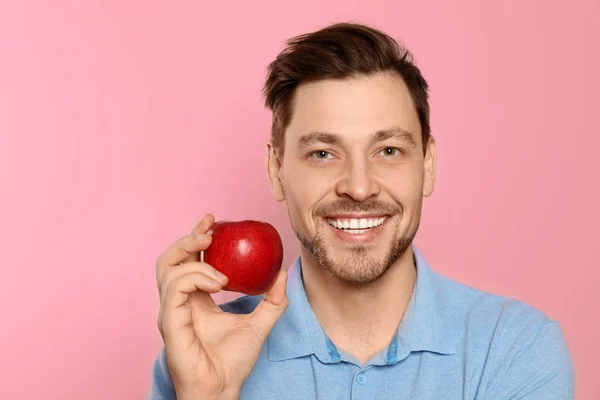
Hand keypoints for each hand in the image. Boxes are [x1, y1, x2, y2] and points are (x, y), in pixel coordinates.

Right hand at [155, 214, 288, 398]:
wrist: (223, 388)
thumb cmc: (233, 361)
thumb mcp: (260, 323)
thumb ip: (272, 299)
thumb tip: (283, 273)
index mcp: (194, 299)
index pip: (188, 260)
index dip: (196, 237)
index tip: (215, 221)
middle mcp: (178, 301)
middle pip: (170, 258)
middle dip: (188, 238)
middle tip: (211, 230)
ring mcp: (171, 311)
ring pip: (168, 268)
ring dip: (196, 260)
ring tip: (221, 270)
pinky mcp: (169, 321)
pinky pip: (175, 288)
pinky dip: (195, 277)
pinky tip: (217, 283)